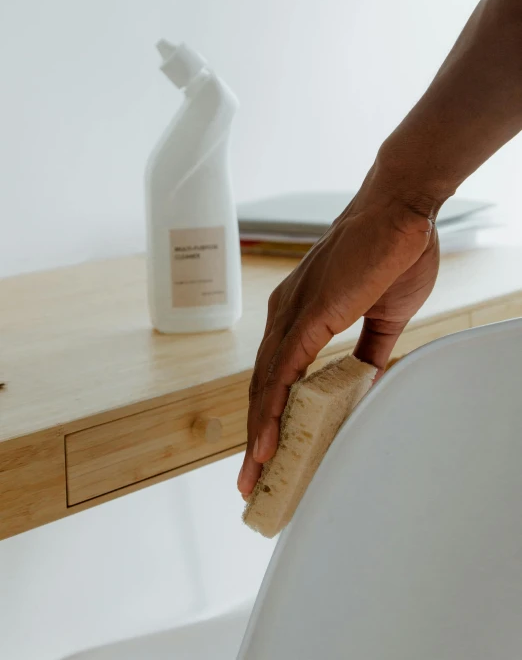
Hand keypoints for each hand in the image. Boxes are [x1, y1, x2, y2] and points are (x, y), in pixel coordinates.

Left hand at [237, 170, 439, 496]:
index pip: (278, 376)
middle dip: (256, 436)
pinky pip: (280, 374)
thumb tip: (366, 380)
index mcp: (301, 315)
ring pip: (265, 387)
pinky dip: (271, 411)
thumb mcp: (383, 317)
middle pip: (263, 388)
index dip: (270, 415)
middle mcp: (285, 316)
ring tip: (255, 476)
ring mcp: (292, 316)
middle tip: (252, 479)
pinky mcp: (308, 316)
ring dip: (258, 434)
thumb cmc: (393, 253)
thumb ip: (369, 351)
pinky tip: (267, 444)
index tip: (269, 450)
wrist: (400, 210)